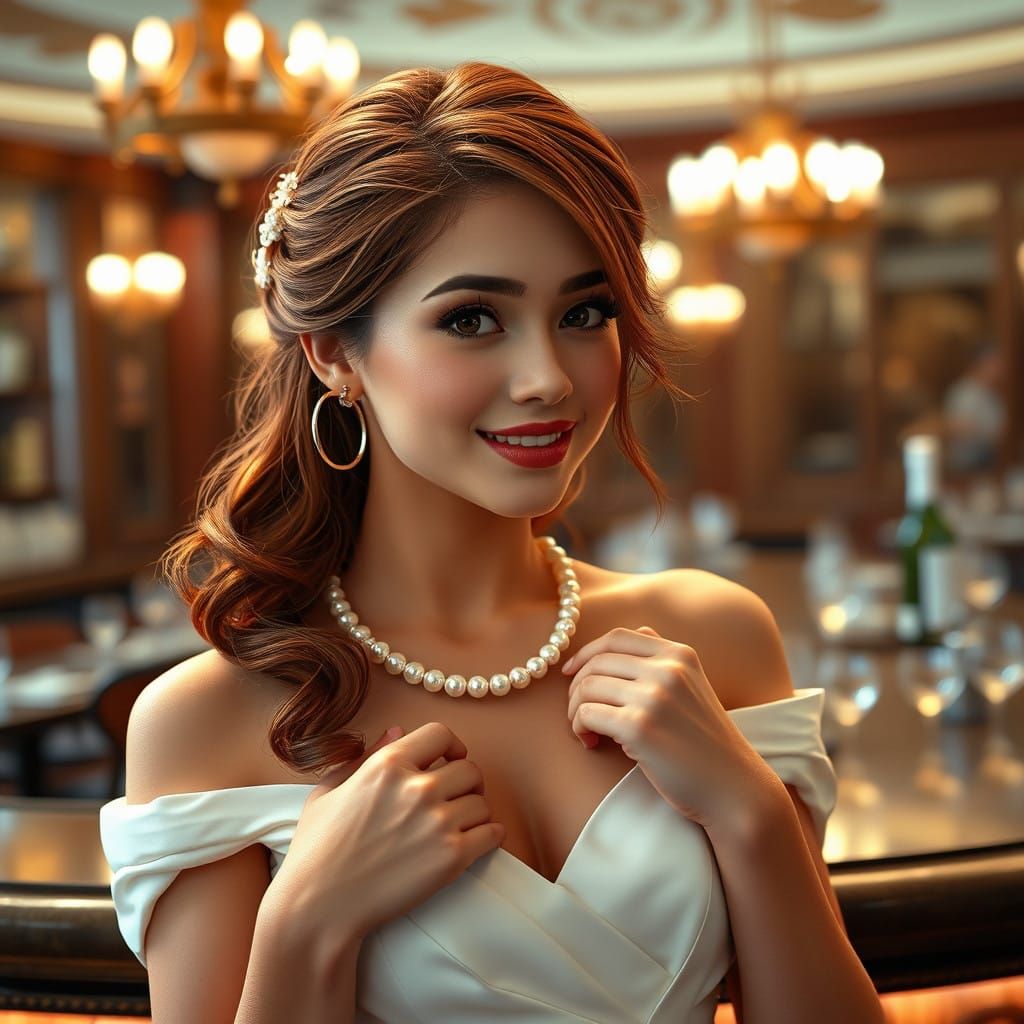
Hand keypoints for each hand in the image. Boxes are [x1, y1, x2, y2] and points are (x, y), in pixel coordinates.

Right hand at [270, 722, 504, 939]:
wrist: (318, 908)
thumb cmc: (316, 851)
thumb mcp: (330, 790)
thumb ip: (366, 756)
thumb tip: (397, 730)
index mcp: (388, 764)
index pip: (440, 734)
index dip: (451, 746)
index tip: (452, 759)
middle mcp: (417, 787)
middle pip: (470, 769)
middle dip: (466, 783)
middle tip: (458, 797)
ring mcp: (438, 822)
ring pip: (482, 803)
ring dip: (475, 813)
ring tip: (459, 825)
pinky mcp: (452, 857)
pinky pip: (492, 834)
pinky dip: (489, 836)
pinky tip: (476, 842)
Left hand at [563, 625, 773, 830]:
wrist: (733, 787)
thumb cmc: (704, 743)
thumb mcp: (690, 687)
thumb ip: (658, 660)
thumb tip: (610, 645)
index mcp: (679, 654)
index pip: (616, 637)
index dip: (586, 652)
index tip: (571, 672)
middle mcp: (667, 669)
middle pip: (596, 662)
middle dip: (577, 687)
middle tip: (579, 713)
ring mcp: (654, 696)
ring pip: (586, 687)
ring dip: (575, 711)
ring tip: (587, 731)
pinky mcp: (639, 727)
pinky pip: (586, 714)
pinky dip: (579, 729)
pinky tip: (592, 743)